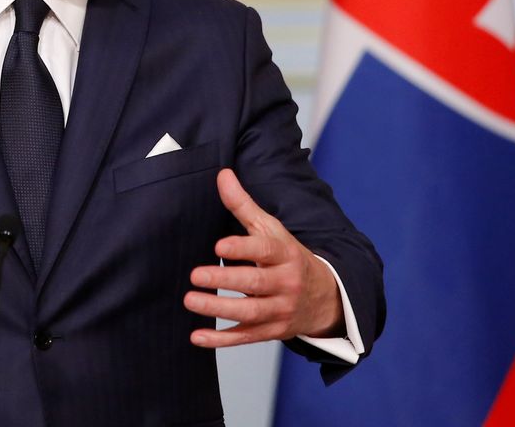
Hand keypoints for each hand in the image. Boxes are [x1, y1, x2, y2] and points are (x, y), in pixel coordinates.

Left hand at [185, 168, 344, 347]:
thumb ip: (244, 204)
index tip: (219, 246)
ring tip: (190, 300)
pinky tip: (196, 337)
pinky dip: (221, 340)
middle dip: (225, 281)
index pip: (265, 250)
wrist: (324, 297)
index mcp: (285, 254)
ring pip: (250, 313)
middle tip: (195, 275)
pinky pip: (245, 338)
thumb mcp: (271, 229)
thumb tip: (222, 175)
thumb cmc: (287, 257)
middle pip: (256, 284)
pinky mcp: (271, 332)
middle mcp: (286, 283)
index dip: (243, 248)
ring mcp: (280, 310)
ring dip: (218, 309)